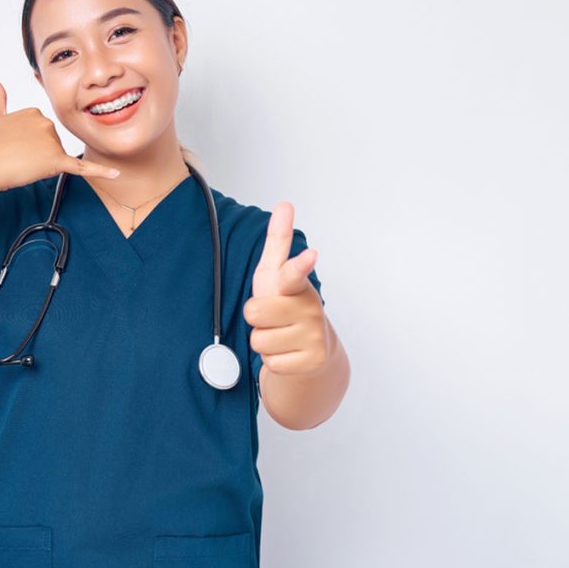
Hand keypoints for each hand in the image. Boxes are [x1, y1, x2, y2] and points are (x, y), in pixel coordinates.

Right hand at [0, 77, 120, 191]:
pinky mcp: (56, 161)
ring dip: (43, 163)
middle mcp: (46, 122)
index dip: (29, 143)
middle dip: (38, 153)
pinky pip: (81, 167)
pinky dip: (99, 171)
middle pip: (51, 143)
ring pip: (56, 156)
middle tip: (16, 157)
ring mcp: (51, 141)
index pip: (41, 130)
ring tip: (22, 164)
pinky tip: (115, 174)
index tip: (14, 146)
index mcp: (34, 111)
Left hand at [243, 201, 328, 377]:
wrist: (310, 349)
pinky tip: (287, 353)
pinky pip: (271, 363)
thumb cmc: (285, 303)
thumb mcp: (276, 274)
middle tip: (270, 318)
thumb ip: (278, 241)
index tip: (310, 254)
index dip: (300, 264)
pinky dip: (273, 361)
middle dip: (255, 318)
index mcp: (298, 284)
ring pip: (260, 341)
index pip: (294, 272)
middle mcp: (310, 307)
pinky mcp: (313, 360)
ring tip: (279, 335)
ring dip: (264, 341)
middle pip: (254, 313)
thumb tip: (285, 204)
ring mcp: (314, 334)